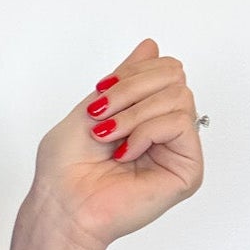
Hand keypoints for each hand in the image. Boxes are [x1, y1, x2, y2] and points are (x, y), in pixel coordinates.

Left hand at [27, 37, 204, 249]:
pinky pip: (180, 124)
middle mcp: (166, 130)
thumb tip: (151, 45)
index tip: (100, 94)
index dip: (133, 73)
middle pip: (175, 76)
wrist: (62, 204)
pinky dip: (146, 132)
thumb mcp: (93, 104)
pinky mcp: (187, 170)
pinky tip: (125, 153)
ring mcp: (178, 150)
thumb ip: (127, 76)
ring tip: (109, 137)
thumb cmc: (66, 166)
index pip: (165, 68)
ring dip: (134, 113)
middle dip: (131, 90)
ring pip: (179, 96)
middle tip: (101, 116)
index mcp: (147, 113)